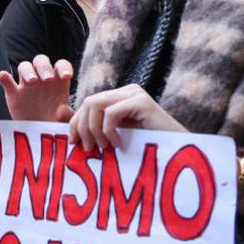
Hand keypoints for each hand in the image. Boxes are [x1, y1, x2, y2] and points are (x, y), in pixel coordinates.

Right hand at [0, 55, 74, 123]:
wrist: (39, 137)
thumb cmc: (56, 126)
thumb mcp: (64, 123)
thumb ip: (66, 116)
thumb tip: (62, 108)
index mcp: (58, 81)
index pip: (61, 65)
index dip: (64, 67)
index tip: (66, 76)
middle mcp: (41, 78)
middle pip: (41, 61)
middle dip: (44, 67)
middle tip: (47, 79)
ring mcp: (26, 84)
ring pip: (24, 66)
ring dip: (28, 70)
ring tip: (31, 81)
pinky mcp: (12, 93)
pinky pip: (6, 80)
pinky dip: (4, 76)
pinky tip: (4, 77)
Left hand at [70, 83, 184, 151]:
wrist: (177, 152)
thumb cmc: (148, 149)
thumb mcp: (116, 138)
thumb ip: (95, 130)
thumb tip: (65, 127)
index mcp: (120, 97)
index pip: (88, 103)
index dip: (76, 122)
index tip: (72, 144)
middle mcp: (127, 91)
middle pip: (89, 102)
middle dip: (81, 126)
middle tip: (87, 149)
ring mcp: (135, 93)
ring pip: (95, 104)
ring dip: (93, 129)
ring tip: (102, 148)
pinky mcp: (142, 102)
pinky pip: (111, 112)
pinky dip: (108, 131)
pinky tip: (117, 144)